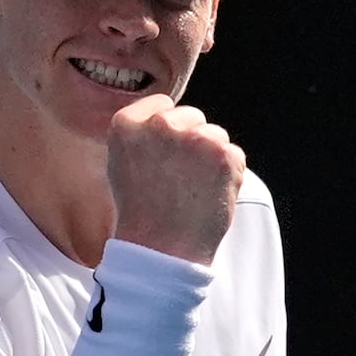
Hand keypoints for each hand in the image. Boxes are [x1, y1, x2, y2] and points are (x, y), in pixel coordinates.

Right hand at [106, 94, 245, 264]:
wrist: (162, 251)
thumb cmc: (142, 213)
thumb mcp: (121, 165)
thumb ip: (141, 134)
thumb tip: (168, 114)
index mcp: (126, 125)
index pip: (162, 104)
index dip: (168, 131)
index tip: (164, 156)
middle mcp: (160, 125)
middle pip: (192, 116)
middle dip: (192, 141)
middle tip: (180, 178)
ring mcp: (194, 139)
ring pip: (216, 135)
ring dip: (211, 158)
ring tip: (192, 190)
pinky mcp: (224, 155)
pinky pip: (234, 155)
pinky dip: (229, 174)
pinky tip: (209, 195)